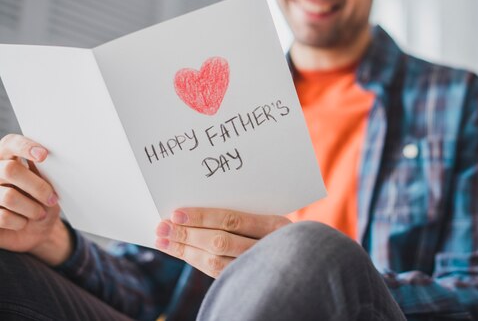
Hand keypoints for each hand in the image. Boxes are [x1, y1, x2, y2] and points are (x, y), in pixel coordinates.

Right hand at [0, 134, 70, 264]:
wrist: (35, 231)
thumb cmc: (42, 204)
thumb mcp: (48, 188)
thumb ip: (44, 173)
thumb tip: (49, 161)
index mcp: (9, 158)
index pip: (11, 143)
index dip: (25, 147)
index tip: (44, 155)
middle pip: (10, 170)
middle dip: (37, 187)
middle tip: (52, 199)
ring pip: (9, 196)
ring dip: (32, 209)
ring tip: (40, 213)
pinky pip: (2, 216)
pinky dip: (19, 222)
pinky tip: (23, 222)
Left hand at [155, 208, 290, 277]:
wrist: (305, 262)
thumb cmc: (282, 231)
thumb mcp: (271, 218)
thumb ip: (243, 214)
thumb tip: (198, 208)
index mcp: (276, 224)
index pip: (232, 220)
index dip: (202, 217)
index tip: (176, 213)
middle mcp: (269, 247)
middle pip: (220, 242)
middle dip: (187, 234)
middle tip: (162, 226)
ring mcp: (259, 268)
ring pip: (215, 262)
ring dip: (185, 250)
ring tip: (163, 240)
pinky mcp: (249, 281)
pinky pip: (217, 273)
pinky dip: (196, 261)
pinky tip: (182, 252)